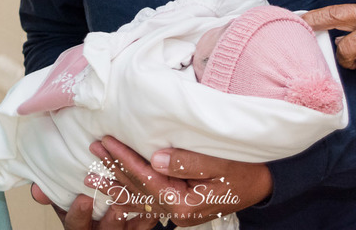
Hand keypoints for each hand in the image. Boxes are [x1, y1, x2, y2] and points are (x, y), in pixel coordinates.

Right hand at [30, 182, 159, 229]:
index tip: (83, 199)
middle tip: (117, 205)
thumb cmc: (85, 206)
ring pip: (131, 227)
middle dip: (112, 218)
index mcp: (81, 225)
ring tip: (143, 204)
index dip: (79, 214)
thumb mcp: (65, 202)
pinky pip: (149, 222)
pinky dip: (154, 211)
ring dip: (137, 215)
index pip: (76, 225)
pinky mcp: (140, 226)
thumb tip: (37, 190)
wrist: (107, 216)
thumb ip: (52, 195)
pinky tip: (159, 200)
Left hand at [86, 136, 271, 227]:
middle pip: (139, 189)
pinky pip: (149, 204)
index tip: (108, 141)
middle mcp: (178, 213)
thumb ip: (189, 162)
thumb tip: (156, 157)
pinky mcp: (180, 207)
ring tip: (92, 174)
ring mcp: (178, 213)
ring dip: (116, 184)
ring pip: (140, 198)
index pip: (147, 179)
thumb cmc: (246, 171)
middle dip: (115, 168)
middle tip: (93, 149)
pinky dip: (130, 198)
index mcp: (185, 203)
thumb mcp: (222, 164)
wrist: (264, 185)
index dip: (125, 159)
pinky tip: (115, 195)